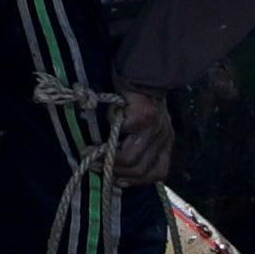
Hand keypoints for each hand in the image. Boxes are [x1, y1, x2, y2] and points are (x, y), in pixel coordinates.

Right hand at [60, 85, 175, 189]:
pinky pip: (122, 130)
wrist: (144, 72)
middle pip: (141, 169)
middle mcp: (163, 138)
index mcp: (165, 142)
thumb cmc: (140, 101)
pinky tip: (106, 119)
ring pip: (131, 157)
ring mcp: (155, 129)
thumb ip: (139, 145)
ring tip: (89, 153)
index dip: (138, 181)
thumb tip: (116, 167)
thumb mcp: (146, 128)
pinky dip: (111, 127)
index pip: (158, 172)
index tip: (119, 181)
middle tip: (94, 167)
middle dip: (115, 172)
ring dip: (108, 158)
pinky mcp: (144, 116)